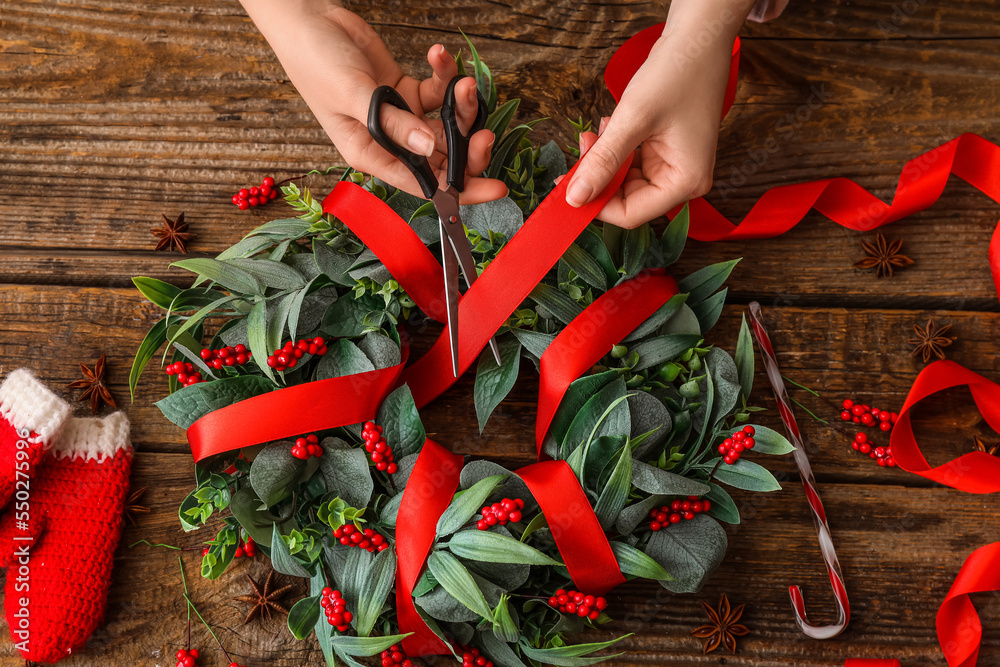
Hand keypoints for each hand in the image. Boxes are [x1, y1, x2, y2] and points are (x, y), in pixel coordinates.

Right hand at [240, 0, 505, 202]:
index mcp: (372, 155)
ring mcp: (400, 116)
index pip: (424, 183)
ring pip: (444, 122)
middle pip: (441, 156)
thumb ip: (393, 123)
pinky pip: (437, 91)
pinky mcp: (405, 91)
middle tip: (484, 130)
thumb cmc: (316, 63)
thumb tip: (428, 148)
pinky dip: (444, 75)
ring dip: (459, 104)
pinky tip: (439, 55)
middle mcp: (389, 141)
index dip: (462, 190)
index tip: (496, 187)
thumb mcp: (353, 95)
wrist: (307, 21)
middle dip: (468, 145)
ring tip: (462, 81)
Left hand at [563, 0, 750, 227]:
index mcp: (686, 182)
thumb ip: (603, 160)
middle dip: (598, 175)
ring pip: (623, 180)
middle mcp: (683, 181)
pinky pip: (630, 163)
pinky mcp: (664, 153)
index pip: (631, 214)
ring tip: (602, 126)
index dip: (595, 204)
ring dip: (604, 158)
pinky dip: (614, 147)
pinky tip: (611, 125)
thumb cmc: (677, 74)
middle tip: (582, 144)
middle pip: (625, 199)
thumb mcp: (633, 119)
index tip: (567, 185)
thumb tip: (575, 198)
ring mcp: (674, 167)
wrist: (698, 40)